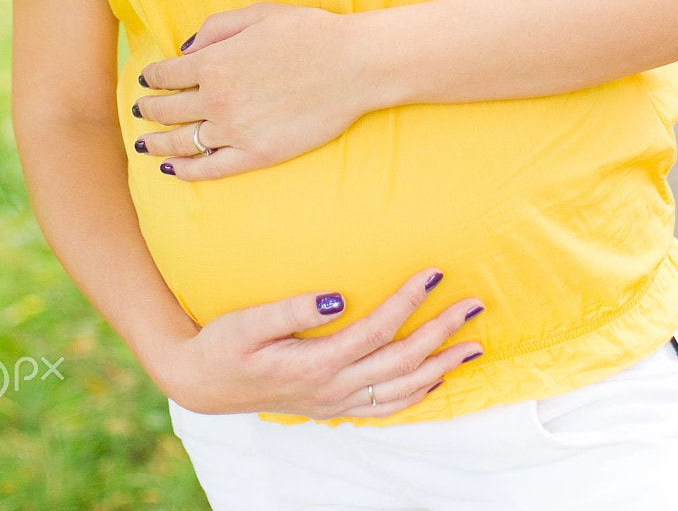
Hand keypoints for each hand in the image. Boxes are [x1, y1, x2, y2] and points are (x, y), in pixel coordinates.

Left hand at [132, 2, 371, 179]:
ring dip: (158, 144)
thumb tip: (186, 48)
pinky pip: (210, 168)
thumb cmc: (308, 32)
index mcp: (213, 62)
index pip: (165, 75)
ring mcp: (234, 131)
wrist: (352, 65)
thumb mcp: (257, 13)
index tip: (146, 80)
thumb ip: (215, 28)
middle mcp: (216, 100)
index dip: (151, 78)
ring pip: (182, 142)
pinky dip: (187, 171)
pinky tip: (173, 171)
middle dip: (148, 109)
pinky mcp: (256, 155)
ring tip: (145, 146)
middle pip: (166, 110)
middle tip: (139, 110)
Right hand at [159, 268, 484, 419]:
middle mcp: (333, 389)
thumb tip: (338, 297)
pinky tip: (434, 380)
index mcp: (316, 364)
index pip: (377, 329)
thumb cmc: (224, 344)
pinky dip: (416, 394)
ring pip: (401, 389)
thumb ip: (294, 308)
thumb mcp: (249, 321)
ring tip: (473, 345)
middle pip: (401, 360)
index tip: (435, 272)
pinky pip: (385, 407)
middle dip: (441, 331)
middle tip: (474, 304)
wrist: (203, 383)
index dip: (408, 300)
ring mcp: (335, 403)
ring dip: (440, 366)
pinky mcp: (332, 407)